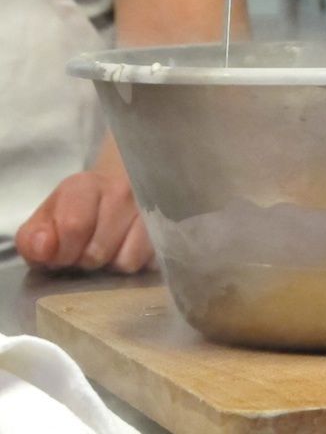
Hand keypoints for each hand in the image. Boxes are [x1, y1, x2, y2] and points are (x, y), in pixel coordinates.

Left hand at [15, 172, 154, 273]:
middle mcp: (122, 192)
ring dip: (111, 265)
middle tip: (84, 253)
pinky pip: (148, 263)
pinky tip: (127, 251)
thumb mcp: (46, 219)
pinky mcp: (168, 227)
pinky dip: (136, 264)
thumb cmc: (78, 209)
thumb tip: (44, 250)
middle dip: (85, 262)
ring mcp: (149, 209)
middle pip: (98, 251)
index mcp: (85, 186)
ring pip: (126, 261)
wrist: (119, 187)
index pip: (74, 227)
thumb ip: (33, 238)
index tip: (61, 256)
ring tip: (107, 251)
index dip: (63, 253)